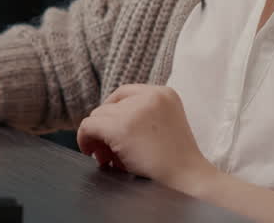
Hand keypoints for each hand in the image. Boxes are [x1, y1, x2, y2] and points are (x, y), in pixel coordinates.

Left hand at [76, 84, 217, 194]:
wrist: (188, 180)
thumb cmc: (176, 162)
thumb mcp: (164, 124)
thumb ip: (140, 116)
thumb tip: (102, 122)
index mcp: (164, 93)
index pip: (124, 94)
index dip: (112, 112)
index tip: (110, 131)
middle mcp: (149, 96)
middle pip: (109, 106)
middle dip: (105, 129)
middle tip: (109, 152)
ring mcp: (134, 111)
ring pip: (97, 116)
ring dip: (98, 138)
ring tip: (108, 158)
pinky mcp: (120, 128)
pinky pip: (88, 127)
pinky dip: (85, 139)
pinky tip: (91, 152)